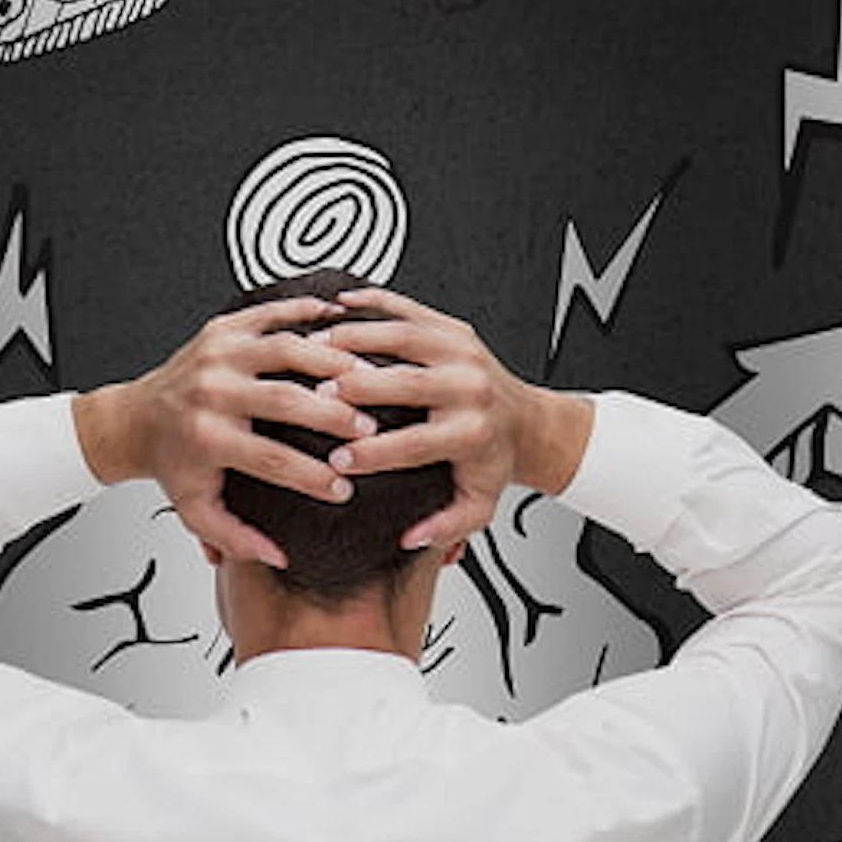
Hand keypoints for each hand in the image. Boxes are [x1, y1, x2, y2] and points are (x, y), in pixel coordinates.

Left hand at [72, 295, 371, 567]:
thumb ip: (236, 539)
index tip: (344, 488)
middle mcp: (211, 392)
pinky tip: (340, 320)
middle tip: (368, 429)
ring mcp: (218, 354)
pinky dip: (308, 312)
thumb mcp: (196, 510)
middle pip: (286, 401)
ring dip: (332, 362)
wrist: (135, 421)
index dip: (313, 478)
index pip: (273, 461)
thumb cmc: (172, 463)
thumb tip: (277, 557)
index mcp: (207, 438)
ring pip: (286, 350)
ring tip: (367, 376)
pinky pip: (271, 313)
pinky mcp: (223, 328)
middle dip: (334, 416)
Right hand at [315, 287, 594, 549]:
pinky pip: (409, 308)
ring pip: (402, 336)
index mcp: (471, 433)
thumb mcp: (477, 507)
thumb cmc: (493, 462)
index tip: (338, 460)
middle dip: (356, 388)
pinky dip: (372, 302)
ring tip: (314, 347)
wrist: (527, 424)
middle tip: (315, 394)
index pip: (415, 443)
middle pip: (405, 382)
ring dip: (354, 340)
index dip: (373, 453)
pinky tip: (339, 304)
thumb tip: (410, 539)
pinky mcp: (453, 328)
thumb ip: (445, 528)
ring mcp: (462, 351)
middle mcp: (469, 387)